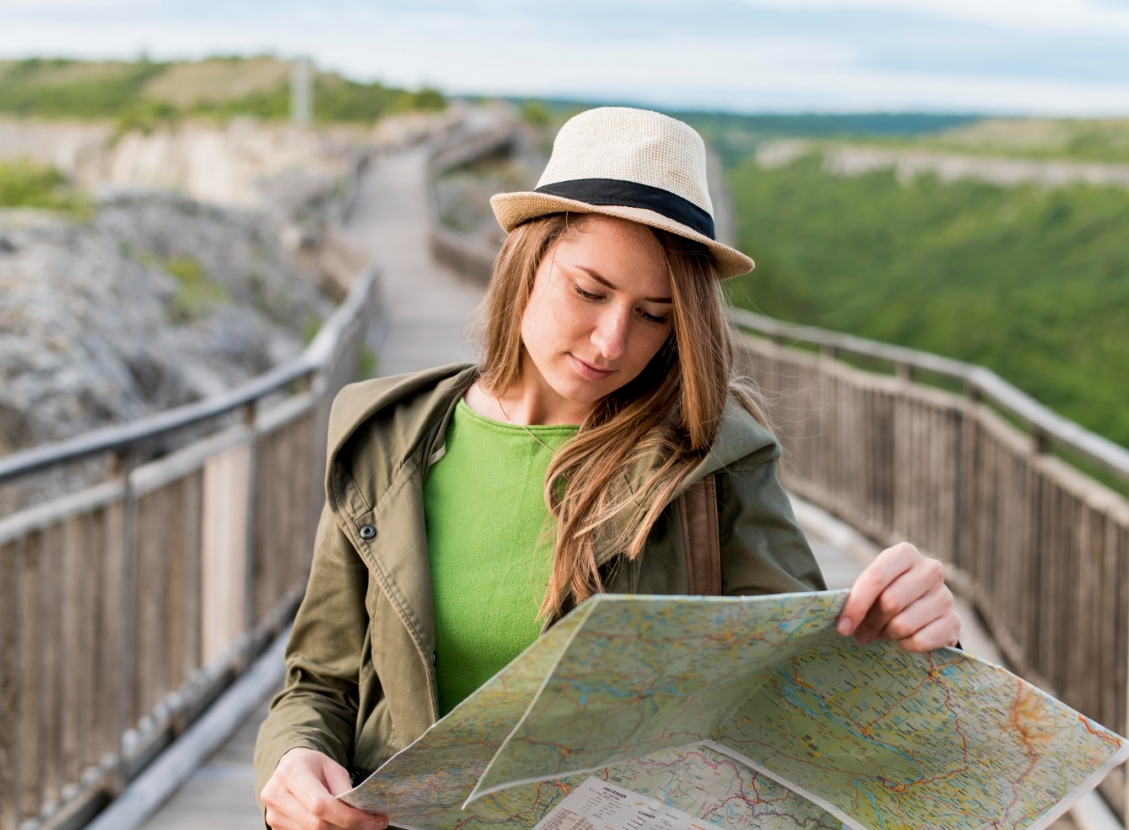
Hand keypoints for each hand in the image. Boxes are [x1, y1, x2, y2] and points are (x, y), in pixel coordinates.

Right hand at [261, 747, 387, 829]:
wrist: (288, 768)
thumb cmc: (312, 766)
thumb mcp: (332, 768)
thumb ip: (344, 789)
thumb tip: (360, 813)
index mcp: (292, 773)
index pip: (320, 805)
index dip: (348, 817)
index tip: (373, 821)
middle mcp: (276, 795)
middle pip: (316, 825)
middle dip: (347, 827)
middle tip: (371, 824)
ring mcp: (273, 814)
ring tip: (354, 822)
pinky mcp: (276, 827)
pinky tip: (338, 825)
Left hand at [836, 542, 959, 651]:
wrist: (924, 608)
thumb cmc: (888, 593)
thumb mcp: (873, 588)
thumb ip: (858, 599)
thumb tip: (844, 624)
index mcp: (905, 554)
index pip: (875, 579)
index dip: (856, 605)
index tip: (842, 627)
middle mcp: (930, 569)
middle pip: (890, 602)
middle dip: (870, 623)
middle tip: (862, 633)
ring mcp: (945, 595)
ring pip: (904, 624)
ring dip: (887, 634)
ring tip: (883, 632)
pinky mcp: (954, 621)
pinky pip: (920, 641)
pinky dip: (905, 645)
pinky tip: (902, 639)